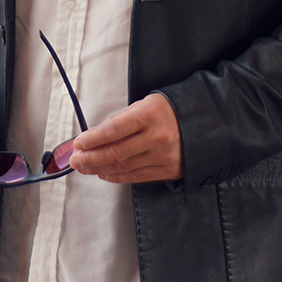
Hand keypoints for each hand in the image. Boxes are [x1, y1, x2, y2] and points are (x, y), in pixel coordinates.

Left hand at [69, 92, 183, 184]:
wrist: (205, 122)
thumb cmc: (169, 111)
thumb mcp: (146, 104)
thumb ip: (122, 120)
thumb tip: (96, 135)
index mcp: (149, 114)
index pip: (113, 130)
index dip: (92, 139)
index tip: (78, 144)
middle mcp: (157, 136)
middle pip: (115, 152)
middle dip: (91, 157)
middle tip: (76, 160)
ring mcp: (163, 155)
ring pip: (123, 167)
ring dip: (100, 168)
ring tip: (85, 167)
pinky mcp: (168, 170)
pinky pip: (137, 176)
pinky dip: (117, 176)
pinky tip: (104, 174)